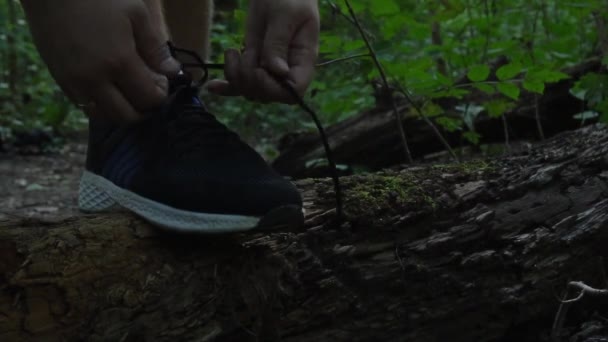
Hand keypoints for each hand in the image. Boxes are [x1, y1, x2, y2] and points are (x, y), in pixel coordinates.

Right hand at [20, 0, 179, 121]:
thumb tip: (172, 72)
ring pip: (104, 116)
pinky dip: (100, 104)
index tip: (162, 81)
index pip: (148, 98)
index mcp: (119, 62)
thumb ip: (156, 47)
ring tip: (128, 92)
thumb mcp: (136, 14)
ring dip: (121, 110)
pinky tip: (108, 87)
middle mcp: (95, 80)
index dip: (161, 94)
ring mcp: (74, 83)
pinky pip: (84, 106)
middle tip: (148, 91)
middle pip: (127, 116)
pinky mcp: (60, 81)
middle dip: (143, 109)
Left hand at [207, 0, 319, 103]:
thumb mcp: (285, 15)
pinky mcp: (251, 62)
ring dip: (235, 77)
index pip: (293, 92)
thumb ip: (278, 42)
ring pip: (250, 90)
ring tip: (232, 53)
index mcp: (303, 61)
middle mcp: (286, 70)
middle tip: (243, 54)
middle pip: (268, 95)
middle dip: (250, 80)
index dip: (274, 89)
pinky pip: (240, 82)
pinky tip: (214, 86)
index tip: (260, 70)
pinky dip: (226, 85)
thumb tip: (277, 71)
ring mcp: (268, 68)